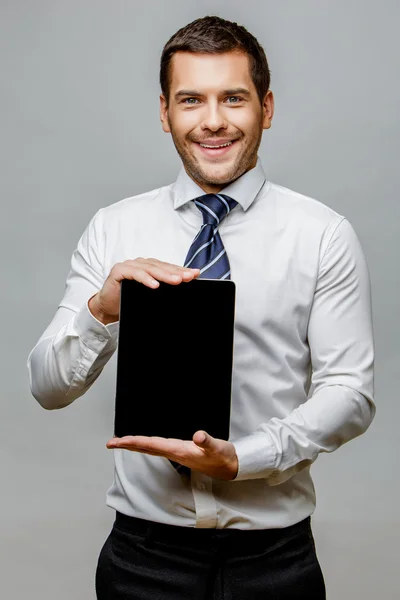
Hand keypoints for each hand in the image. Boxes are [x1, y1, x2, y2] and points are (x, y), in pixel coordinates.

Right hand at [88, 258, 199, 324]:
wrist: (107, 307)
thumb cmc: (128, 299)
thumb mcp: (149, 295)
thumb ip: (162, 290)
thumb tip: (182, 291)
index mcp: (149, 267)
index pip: (168, 267)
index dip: (182, 270)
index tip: (196, 274)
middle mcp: (141, 263)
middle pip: (162, 267)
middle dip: (177, 272)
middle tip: (189, 277)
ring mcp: (130, 266)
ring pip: (150, 268)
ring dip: (164, 275)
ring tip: (176, 281)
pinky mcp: (119, 271)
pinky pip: (134, 274)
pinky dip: (145, 279)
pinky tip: (155, 285)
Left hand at [106, 430, 238, 480]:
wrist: (231, 468)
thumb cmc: (223, 458)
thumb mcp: (217, 447)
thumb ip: (207, 441)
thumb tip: (198, 435)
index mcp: (179, 451)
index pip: (151, 445)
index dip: (134, 442)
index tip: (118, 442)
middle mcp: (175, 453)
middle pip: (146, 448)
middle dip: (128, 445)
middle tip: (111, 443)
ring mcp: (177, 453)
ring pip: (151, 448)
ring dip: (136, 444)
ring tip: (122, 442)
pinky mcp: (182, 452)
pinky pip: (159, 447)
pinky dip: (148, 444)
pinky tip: (144, 443)